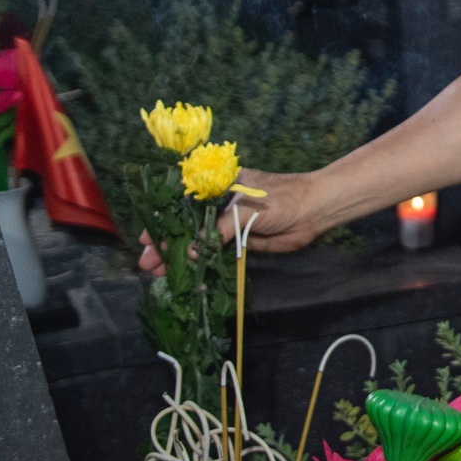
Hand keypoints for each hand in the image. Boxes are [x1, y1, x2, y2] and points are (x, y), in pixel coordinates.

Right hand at [137, 168, 327, 272]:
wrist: (314, 211)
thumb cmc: (282, 200)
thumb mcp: (246, 210)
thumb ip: (218, 231)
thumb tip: (190, 252)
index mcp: (217, 187)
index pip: (181, 204)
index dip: (162, 222)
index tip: (146, 239)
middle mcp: (218, 204)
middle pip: (185, 225)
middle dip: (165, 244)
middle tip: (148, 264)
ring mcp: (228, 223)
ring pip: (196, 241)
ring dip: (179, 256)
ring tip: (159, 273)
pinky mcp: (239, 240)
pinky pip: (214, 252)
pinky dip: (199, 262)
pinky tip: (185, 274)